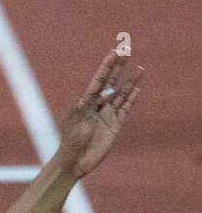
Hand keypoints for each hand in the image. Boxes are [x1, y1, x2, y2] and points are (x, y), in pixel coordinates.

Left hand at [55, 50, 142, 178]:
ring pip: (121, 94)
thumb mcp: (76, 125)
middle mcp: (98, 106)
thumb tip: (84, 98)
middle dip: (118, 68)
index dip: (106, 67)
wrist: (76, 161)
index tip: (113, 52)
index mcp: (86, 102)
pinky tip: (137, 88)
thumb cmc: (71, 142)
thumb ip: (82, 111)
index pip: (99, 80)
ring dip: (130, 81)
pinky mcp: (115, 125)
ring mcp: (108, 115)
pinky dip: (131, 98)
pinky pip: (125, 108)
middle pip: (111, 83)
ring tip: (140, 68)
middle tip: (126, 51)